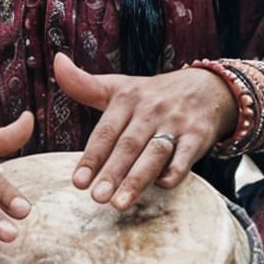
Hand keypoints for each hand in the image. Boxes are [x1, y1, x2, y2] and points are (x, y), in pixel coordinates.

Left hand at [54, 54, 237, 210]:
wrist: (206, 87)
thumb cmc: (153, 95)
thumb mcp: (119, 87)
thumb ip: (84, 84)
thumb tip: (57, 61)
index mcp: (127, 99)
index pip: (106, 131)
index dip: (92, 157)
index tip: (78, 182)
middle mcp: (150, 111)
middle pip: (128, 145)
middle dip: (112, 173)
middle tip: (97, 198)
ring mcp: (175, 124)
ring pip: (154, 153)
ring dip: (138, 179)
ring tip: (120, 203)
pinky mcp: (198, 136)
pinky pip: (186, 156)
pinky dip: (175, 171)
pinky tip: (162, 186)